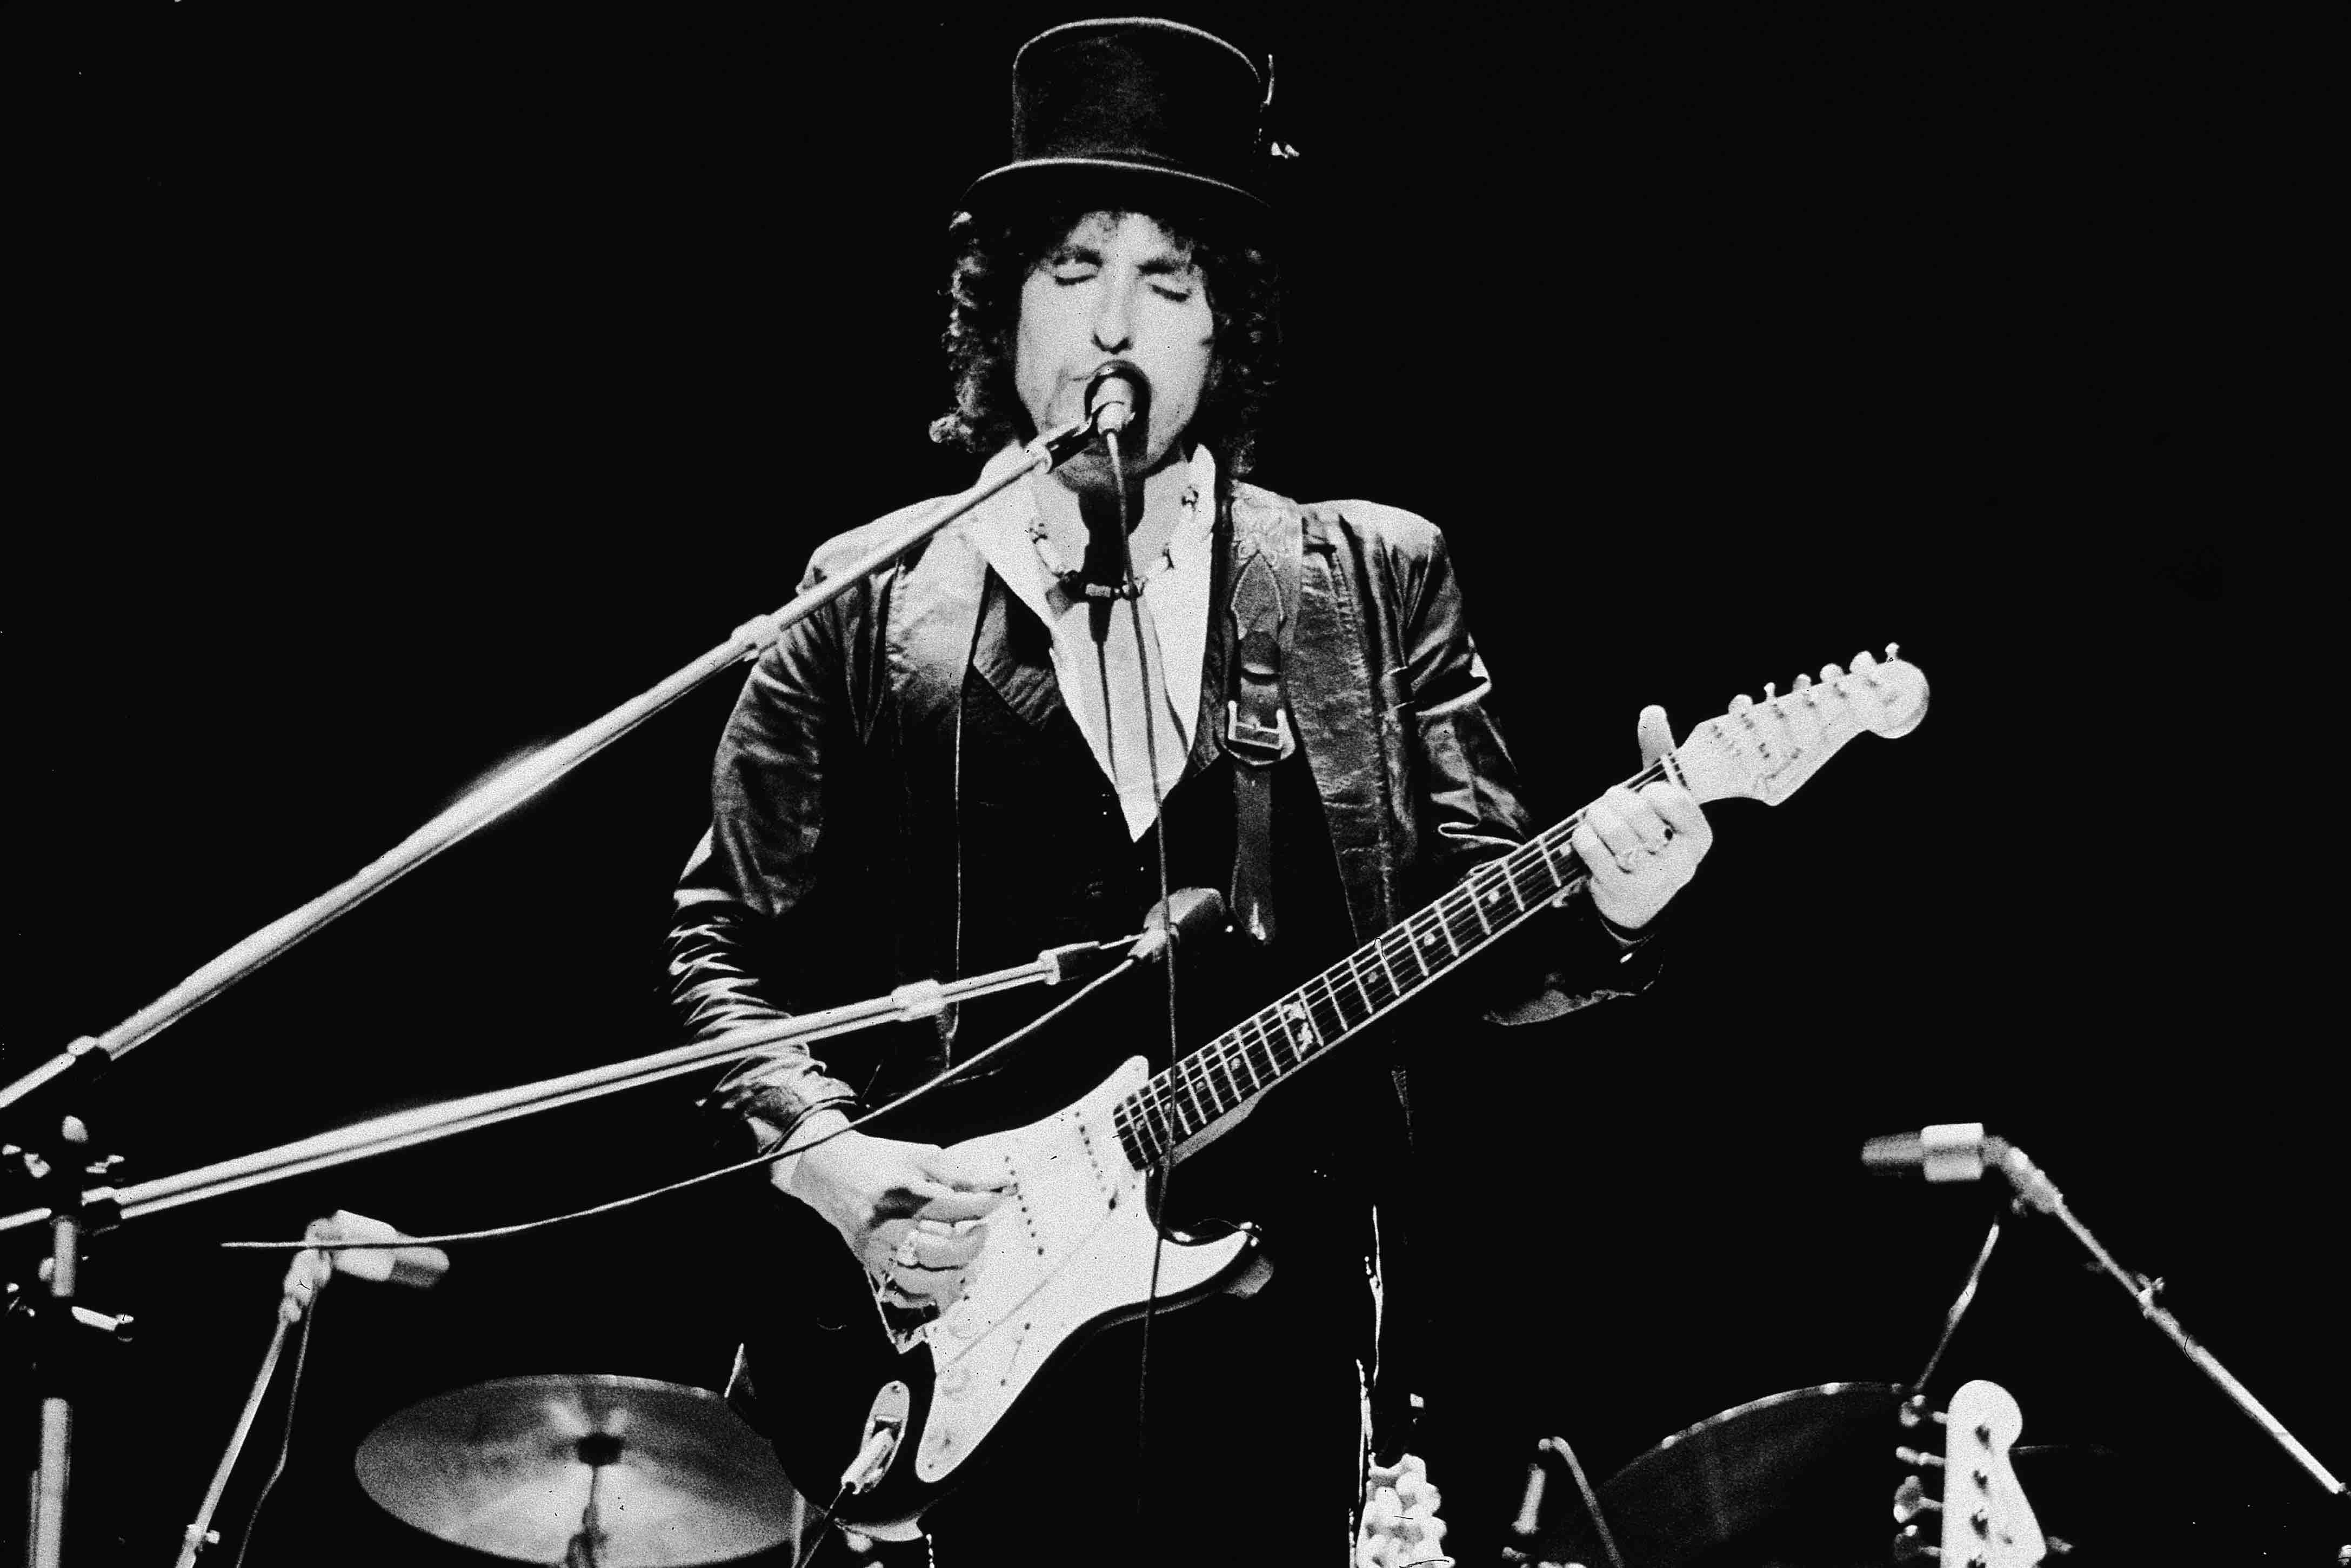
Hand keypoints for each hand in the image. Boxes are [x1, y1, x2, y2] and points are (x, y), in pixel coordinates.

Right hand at [777, 1110, 1010, 1309]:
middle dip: (971, 1245)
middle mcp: (885, 1224)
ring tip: (965, 1257)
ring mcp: (875, 1249)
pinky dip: (924, 1295)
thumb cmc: (878, 1161)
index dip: (983, 1206)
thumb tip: (999, 1185)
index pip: (951, 1206)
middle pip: (936, 1250)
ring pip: (920, 1280)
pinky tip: (940, 1277)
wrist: (827, 1170)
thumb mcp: (920, 1156)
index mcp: (900, 1191)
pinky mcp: (869, 1263)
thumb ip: (959, 1175)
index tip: (999, 1200)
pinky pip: (900, 1293)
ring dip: (952, 1273)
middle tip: (981, 1231)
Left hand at [1571, 704, 1711, 930]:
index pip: (1674, 798)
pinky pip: (1590, 846)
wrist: (1636, 900)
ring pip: (1611, 827)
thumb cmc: (1649, 836)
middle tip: (1610, 803)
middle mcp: (1681, 862)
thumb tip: (1652, 711)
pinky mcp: (1619, 891)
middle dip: (1614, 799)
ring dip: (1594, 815)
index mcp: (1699, 837)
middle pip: (1637, 810)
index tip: (1647, 795)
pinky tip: (1586, 838)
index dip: (1652, 791)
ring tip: (1596, 818)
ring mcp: (1651, 880)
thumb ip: (1660, 754)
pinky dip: (1581, 835)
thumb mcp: (1660, 801)